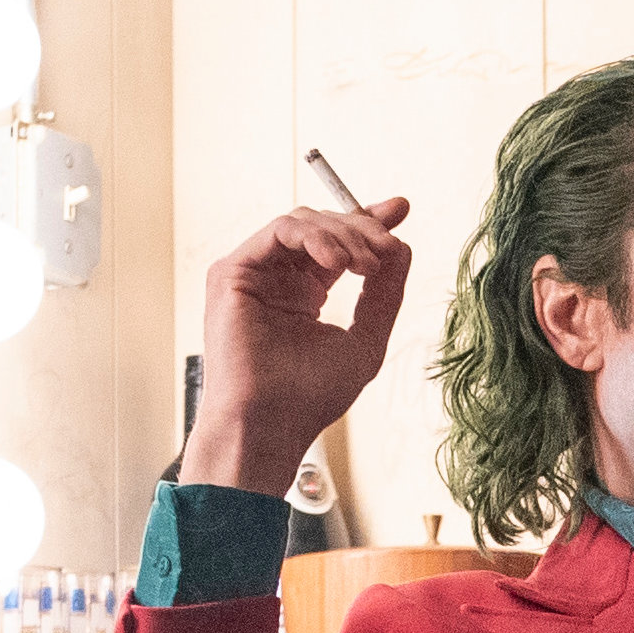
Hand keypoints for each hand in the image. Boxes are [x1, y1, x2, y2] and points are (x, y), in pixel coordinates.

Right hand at [181, 199, 411, 495]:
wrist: (270, 424)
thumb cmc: (311, 396)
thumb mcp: (365, 340)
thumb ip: (385, 294)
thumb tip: (401, 248)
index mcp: (305, 294)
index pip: (338, 244)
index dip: (368, 221)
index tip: (401, 208)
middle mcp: (278, 280)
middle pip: (324, 226)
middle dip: (363, 229)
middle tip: (388, 249)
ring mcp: (254, 274)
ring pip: (303, 221)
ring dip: (343, 235)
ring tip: (366, 265)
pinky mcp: (232, 273)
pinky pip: (278, 230)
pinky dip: (314, 236)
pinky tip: (338, 261)